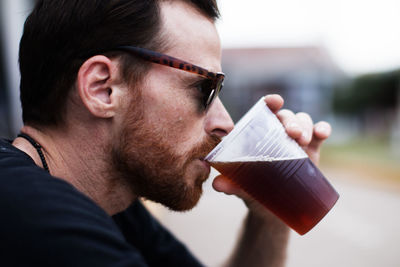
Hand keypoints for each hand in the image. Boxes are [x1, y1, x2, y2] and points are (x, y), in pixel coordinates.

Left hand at [212, 94, 331, 216]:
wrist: (271, 210)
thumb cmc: (252, 191)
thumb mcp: (240, 187)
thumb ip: (230, 184)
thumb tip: (217, 184)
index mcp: (258, 136)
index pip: (263, 112)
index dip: (270, 102)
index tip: (276, 101)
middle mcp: (277, 134)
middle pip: (285, 117)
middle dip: (290, 121)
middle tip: (291, 134)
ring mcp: (295, 142)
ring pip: (303, 121)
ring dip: (304, 126)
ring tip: (302, 140)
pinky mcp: (312, 151)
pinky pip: (319, 134)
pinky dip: (322, 129)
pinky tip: (322, 133)